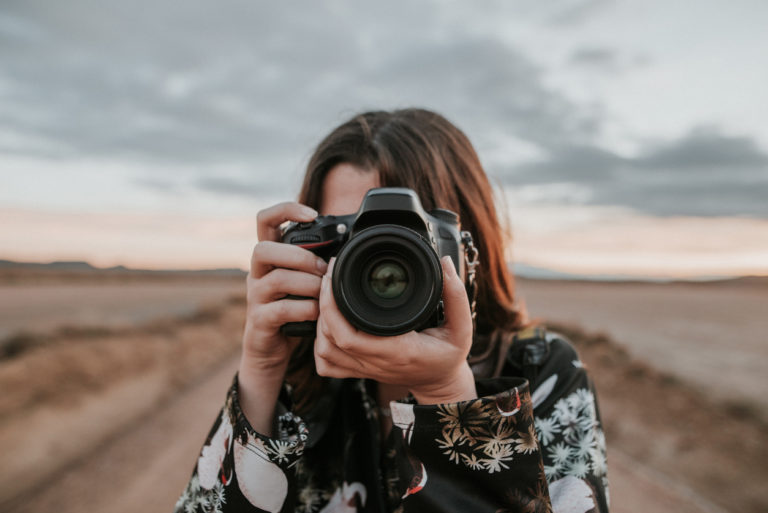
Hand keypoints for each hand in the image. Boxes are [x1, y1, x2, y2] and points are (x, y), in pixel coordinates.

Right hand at [238, 201, 327, 434]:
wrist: (271, 350)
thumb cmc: (294, 310)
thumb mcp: (305, 282)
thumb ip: (316, 263)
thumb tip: (348, 245)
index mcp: (269, 257)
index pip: (265, 220)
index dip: (286, 210)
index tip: (312, 214)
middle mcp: (257, 273)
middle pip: (263, 248)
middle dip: (298, 256)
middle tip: (322, 269)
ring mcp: (255, 297)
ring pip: (275, 279)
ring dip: (306, 284)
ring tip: (324, 294)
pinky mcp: (259, 321)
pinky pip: (280, 309)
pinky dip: (304, 310)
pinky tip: (317, 314)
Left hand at [314, 256, 476, 404]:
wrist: (441, 384)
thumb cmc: (448, 356)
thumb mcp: (461, 328)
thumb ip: (457, 296)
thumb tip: (446, 263)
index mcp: (397, 350)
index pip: (349, 334)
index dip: (332, 305)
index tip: (335, 275)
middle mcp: (376, 361)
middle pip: (330, 339)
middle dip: (322, 305)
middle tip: (329, 276)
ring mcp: (365, 369)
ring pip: (324, 351)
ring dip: (319, 323)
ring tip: (327, 296)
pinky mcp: (359, 371)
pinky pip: (327, 365)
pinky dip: (320, 346)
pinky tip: (327, 326)